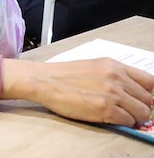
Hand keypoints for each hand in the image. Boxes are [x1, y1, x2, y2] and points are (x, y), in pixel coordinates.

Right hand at [2, 58, 153, 125]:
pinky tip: (110, 117)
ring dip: (134, 116)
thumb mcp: (93, 67)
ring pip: (142, 112)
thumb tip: (131, 90)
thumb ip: (114, 75)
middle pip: (148, 98)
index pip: (149, 81)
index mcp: (114, 65)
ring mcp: (112, 94)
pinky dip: (123, 122)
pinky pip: (128, 121)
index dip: (147, 92)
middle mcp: (116, 78)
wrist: (44, 81)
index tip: (142, 98)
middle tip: (130, 109)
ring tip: (120, 114)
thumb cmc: (63, 75)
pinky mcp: (105, 109)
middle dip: (141, 106)